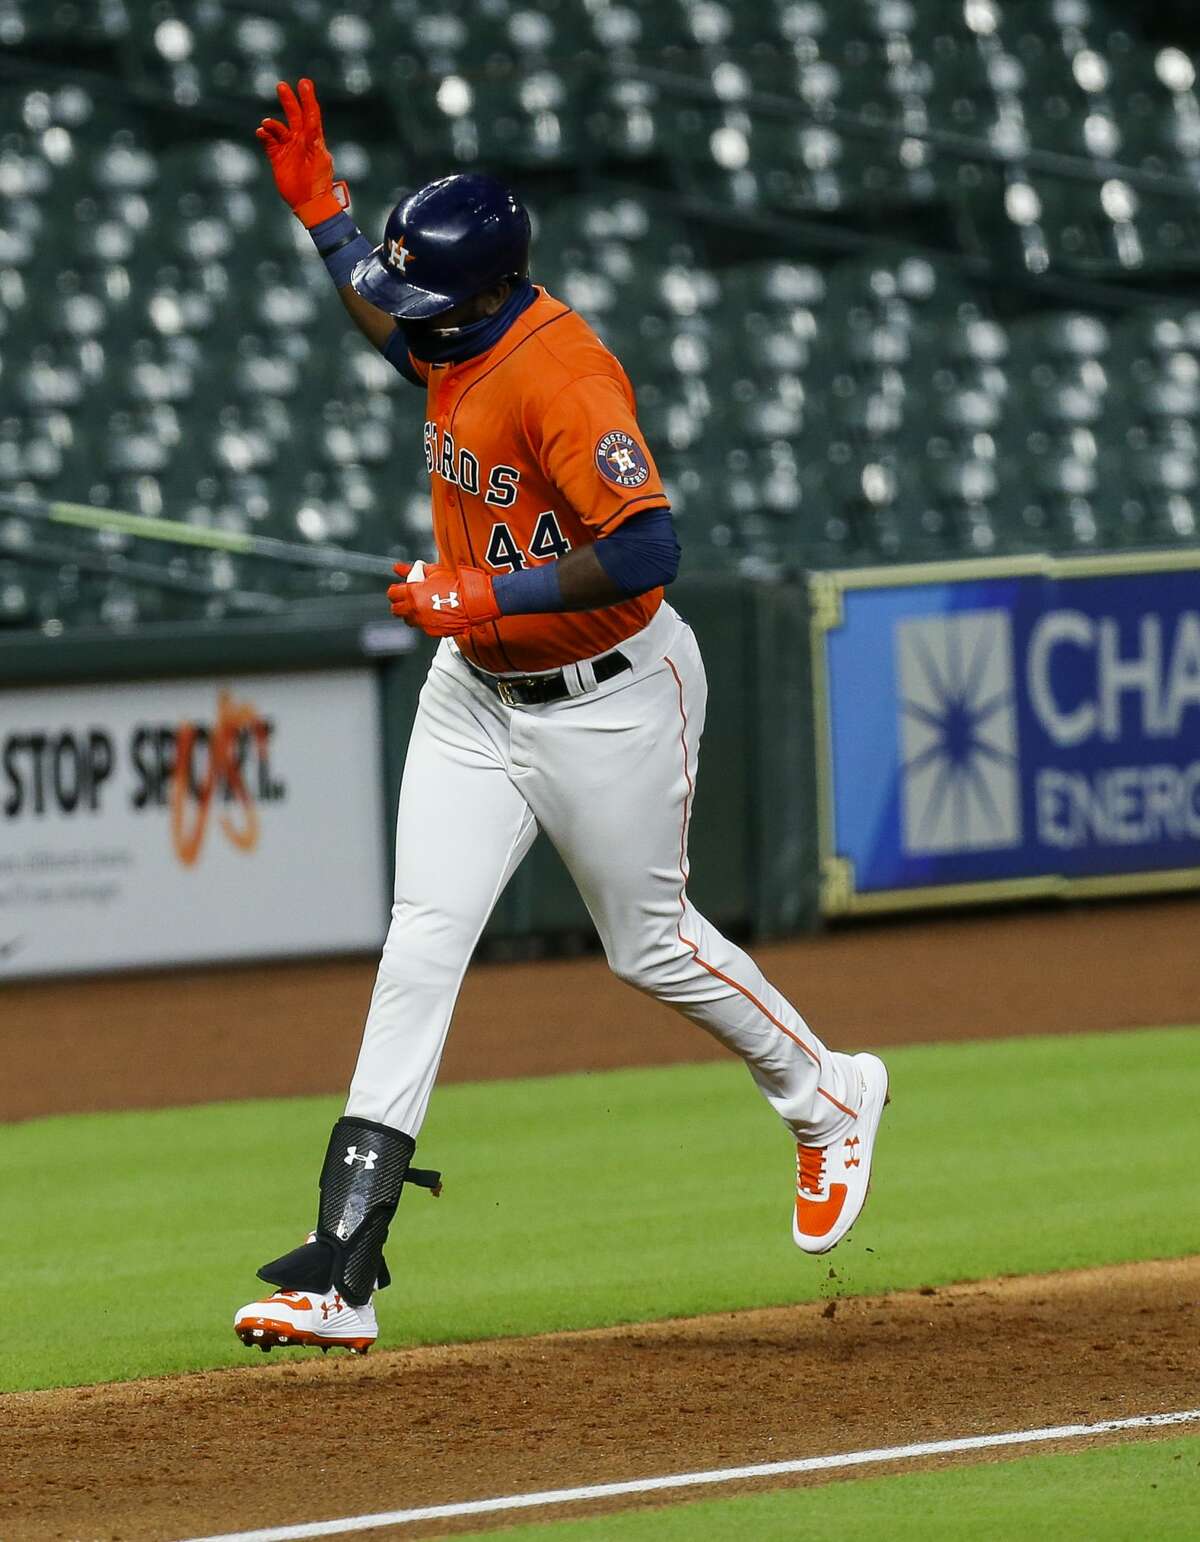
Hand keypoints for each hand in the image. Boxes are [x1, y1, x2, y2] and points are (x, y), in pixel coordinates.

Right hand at [255, 77, 347, 227]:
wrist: (309, 203)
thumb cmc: (318, 181)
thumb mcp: (318, 156)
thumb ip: (313, 138)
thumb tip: (311, 124)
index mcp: (313, 139)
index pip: (310, 115)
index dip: (307, 99)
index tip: (304, 83)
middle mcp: (300, 140)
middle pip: (294, 116)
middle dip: (289, 101)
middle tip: (282, 86)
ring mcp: (288, 148)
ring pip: (277, 129)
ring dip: (271, 124)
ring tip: (266, 124)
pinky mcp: (277, 158)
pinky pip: (268, 142)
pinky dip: (264, 135)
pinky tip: (261, 132)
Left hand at [388, 562, 501, 636]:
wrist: (473, 601)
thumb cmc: (456, 585)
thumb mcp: (435, 572)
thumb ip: (414, 570)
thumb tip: (399, 567)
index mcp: (413, 593)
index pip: (392, 594)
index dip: (395, 591)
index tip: (399, 589)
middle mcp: (415, 609)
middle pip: (396, 610)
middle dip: (399, 604)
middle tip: (407, 599)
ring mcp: (423, 622)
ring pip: (408, 620)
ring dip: (411, 614)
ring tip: (420, 607)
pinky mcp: (432, 631)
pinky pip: (422, 627)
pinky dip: (425, 621)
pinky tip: (433, 614)